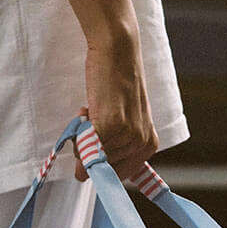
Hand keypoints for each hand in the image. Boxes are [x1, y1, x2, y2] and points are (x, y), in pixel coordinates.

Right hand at [66, 0, 157, 181]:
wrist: (118, 51)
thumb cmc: (117, 84)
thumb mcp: (127, 120)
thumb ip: (116, 147)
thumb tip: (85, 176)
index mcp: (148, 146)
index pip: (117, 176)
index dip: (101, 162)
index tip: (98, 148)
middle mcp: (141, 144)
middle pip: (101, 170)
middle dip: (91, 148)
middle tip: (96, 120)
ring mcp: (127, 136)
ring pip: (89, 158)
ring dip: (83, 136)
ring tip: (94, 111)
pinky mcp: (110, 126)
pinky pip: (83, 146)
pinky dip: (78, 130)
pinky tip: (88, 109)